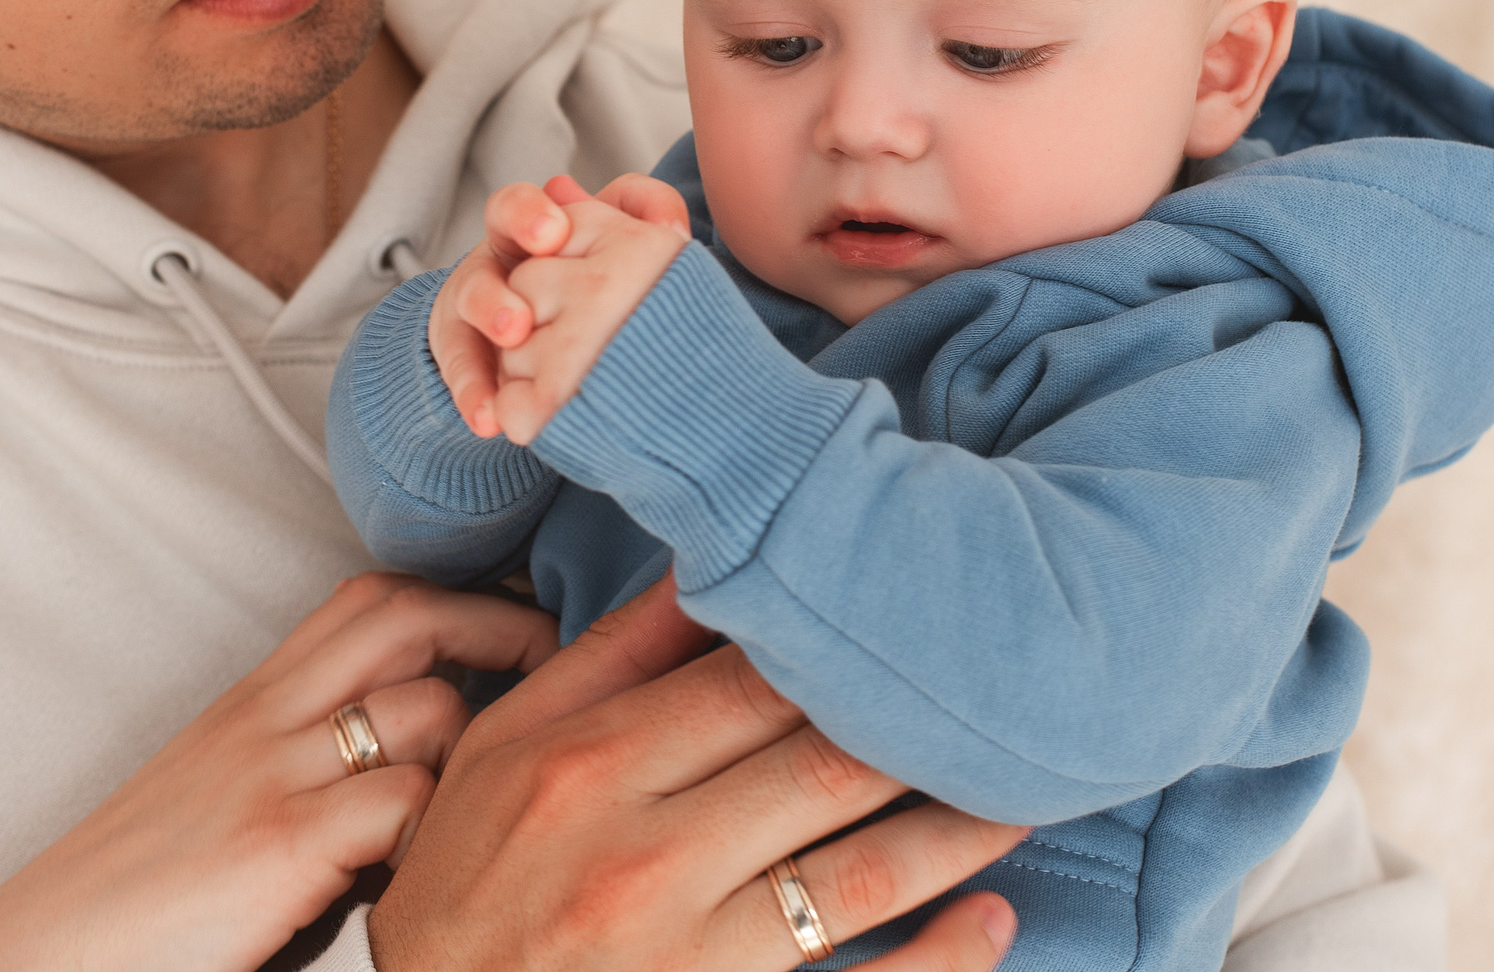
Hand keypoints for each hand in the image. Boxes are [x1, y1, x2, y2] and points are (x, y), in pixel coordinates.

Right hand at [0, 574, 556, 971]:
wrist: (33, 962)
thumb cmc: (132, 900)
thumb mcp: (216, 794)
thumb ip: (298, 758)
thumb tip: (404, 753)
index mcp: (252, 703)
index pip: (368, 598)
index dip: (459, 596)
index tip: (519, 627)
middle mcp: (264, 719)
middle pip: (404, 613)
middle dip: (499, 625)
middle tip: (559, 667)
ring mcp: (272, 777)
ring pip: (423, 703)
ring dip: (484, 742)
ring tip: (516, 788)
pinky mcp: (278, 847)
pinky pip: (402, 800)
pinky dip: (443, 824)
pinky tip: (450, 864)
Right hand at [370, 577, 1025, 970]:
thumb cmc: (465, 882)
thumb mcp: (504, 752)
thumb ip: (608, 660)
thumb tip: (707, 562)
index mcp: (587, 762)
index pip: (754, 676)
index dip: (852, 639)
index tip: (926, 611)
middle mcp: (639, 851)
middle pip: (821, 760)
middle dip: (923, 721)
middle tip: (1012, 684)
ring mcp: (683, 954)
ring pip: (859, 873)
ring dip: (959, 827)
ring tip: (1028, 789)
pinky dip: (942, 960)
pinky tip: (993, 922)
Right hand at [428, 173, 690, 442]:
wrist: (580, 347)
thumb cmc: (610, 287)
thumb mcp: (628, 247)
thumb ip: (648, 222)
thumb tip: (670, 224)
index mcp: (531, 230)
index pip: (519, 208)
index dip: (529, 216)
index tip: (554, 235)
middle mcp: (498, 264)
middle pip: (484, 257)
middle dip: (498, 285)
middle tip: (521, 315)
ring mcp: (478, 310)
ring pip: (471, 306)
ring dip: (490, 320)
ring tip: (512, 341)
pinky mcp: (466, 358)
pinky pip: (464, 375)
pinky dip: (475, 397)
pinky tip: (489, 419)